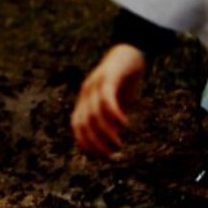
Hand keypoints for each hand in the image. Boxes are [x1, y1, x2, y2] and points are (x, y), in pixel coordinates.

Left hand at [72, 43, 147, 158]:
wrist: (130, 50)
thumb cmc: (123, 80)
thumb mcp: (116, 101)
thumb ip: (111, 117)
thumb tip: (112, 137)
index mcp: (85, 99)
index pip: (77, 125)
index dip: (85, 142)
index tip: (99, 156)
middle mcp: (86, 92)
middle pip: (83, 123)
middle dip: (95, 143)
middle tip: (111, 155)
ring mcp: (95, 84)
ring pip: (94, 114)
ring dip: (105, 133)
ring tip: (118, 144)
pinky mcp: (108, 77)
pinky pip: (107, 99)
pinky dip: (114, 114)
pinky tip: (125, 124)